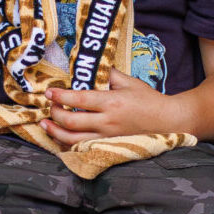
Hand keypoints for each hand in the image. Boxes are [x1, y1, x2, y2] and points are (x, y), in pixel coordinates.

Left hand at [45, 70, 185, 144]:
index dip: (60, 97)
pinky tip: (61, 137)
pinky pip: (83, 147)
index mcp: (111, 102)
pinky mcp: (108, 145)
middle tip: (49, 106)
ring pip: (73, 140)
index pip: (79, 100)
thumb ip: (109, 74)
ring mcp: (107, 137)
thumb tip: (91, 66)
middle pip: (71, 122)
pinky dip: (68, 143)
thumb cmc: (148, 100)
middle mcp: (107, 122)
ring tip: (46, 124)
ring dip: (55, 132)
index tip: (49, 92)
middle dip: (55, 114)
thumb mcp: (129, 82)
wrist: (167, 121)